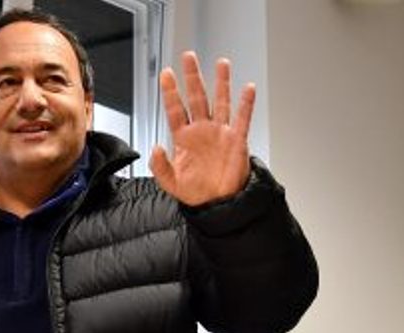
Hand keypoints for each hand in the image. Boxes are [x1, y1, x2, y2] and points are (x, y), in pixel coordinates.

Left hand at [150, 51, 255, 205]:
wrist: (218, 204)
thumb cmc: (195, 193)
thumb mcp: (170, 183)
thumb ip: (160, 166)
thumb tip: (155, 147)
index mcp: (184, 138)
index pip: (175, 109)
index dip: (170, 92)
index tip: (165, 74)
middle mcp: (202, 131)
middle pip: (197, 97)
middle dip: (192, 77)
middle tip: (188, 57)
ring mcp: (220, 133)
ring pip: (220, 102)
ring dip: (221, 83)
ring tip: (221, 64)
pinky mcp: (237, 141)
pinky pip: (243, 119)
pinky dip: (246, 104)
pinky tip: (248, 89)